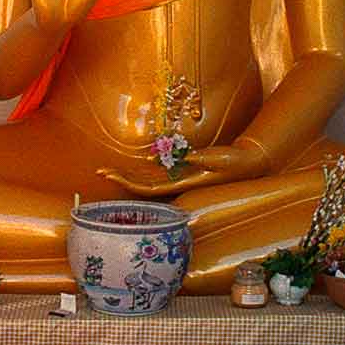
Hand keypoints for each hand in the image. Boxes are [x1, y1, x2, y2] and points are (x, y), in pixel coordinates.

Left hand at [98, 140, 272, 194]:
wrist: (246, 163)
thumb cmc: (234, 161)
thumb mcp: (220, 158)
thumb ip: (202, 158)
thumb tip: (186, 156)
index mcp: (183, 183)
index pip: (149, 188)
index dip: (129, 183)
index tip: (112, 177)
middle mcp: (176, 183)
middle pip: (142, 185)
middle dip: (120, 179)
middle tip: (99, 172)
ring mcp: (177, 177)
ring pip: (146, 179)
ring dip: (127, 175)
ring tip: (106, 171)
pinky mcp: (180, 170)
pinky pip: (156, 172)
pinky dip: (141, 169)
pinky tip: (128, 166)